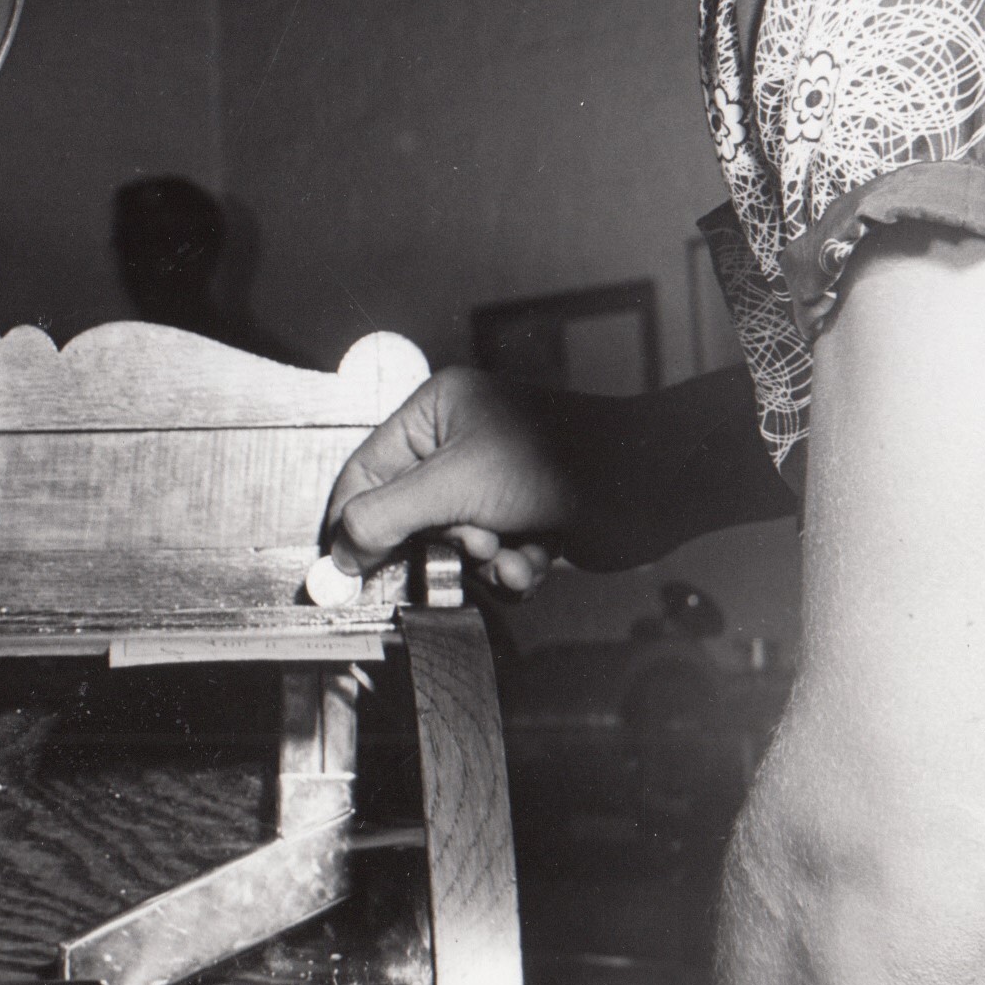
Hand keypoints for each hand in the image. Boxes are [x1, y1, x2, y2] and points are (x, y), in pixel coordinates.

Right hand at [323, 367, 583, 597]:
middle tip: (471, 544)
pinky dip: (513, 568)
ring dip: (484, 560)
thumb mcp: (452, 486)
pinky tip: (537, 557)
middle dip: (445, 541)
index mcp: (434, 411)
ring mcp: (493, 483)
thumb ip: (384, 517)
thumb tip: (337, 555)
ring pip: (455, 546)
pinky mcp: (524, 518)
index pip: (366, 470)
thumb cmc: (551, 463)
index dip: (352, 521)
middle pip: (411, 516)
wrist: (647, 488)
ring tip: (512, 550)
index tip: (340, 572)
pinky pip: (492, 560)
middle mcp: (459, 443)